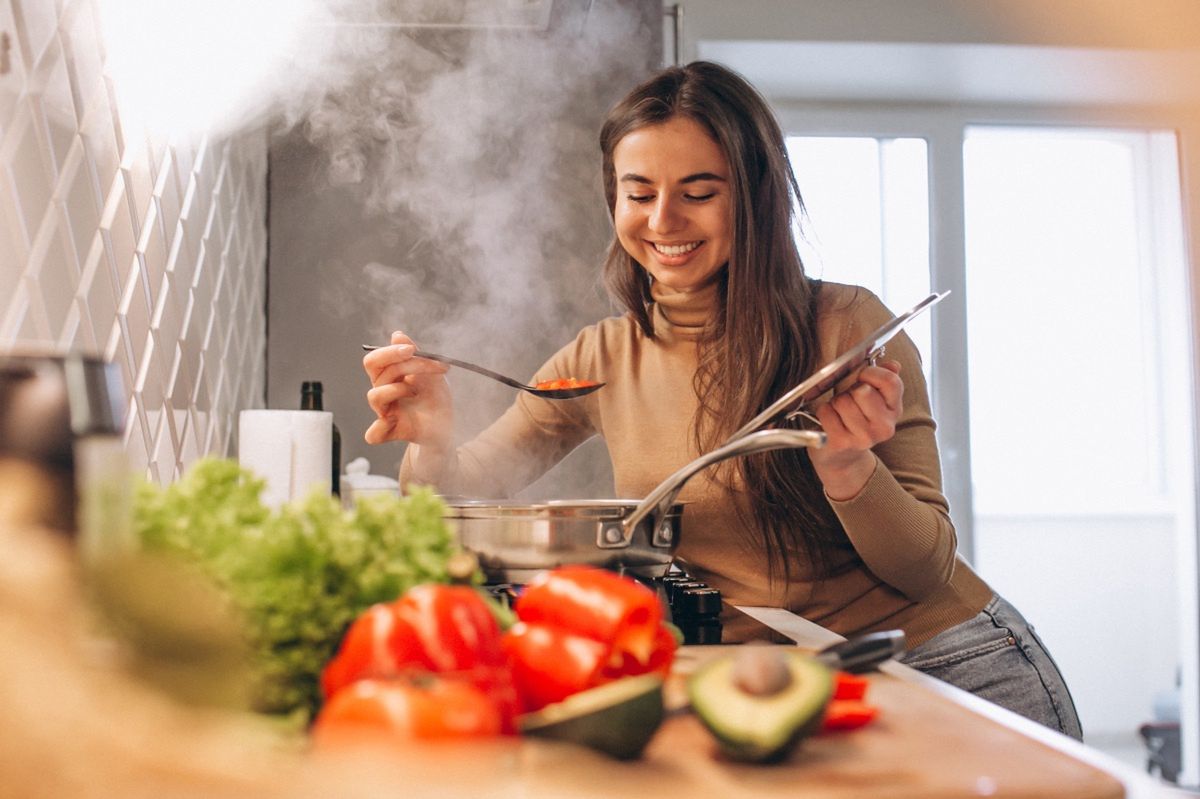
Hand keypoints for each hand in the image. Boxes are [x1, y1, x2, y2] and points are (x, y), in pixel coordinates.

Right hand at [362, 331, 452, 450]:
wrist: (448, 424)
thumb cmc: (436, 397)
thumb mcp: (431, 372)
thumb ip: (415, 355)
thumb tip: (397, 335)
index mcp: (389, 376)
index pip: (376, 360)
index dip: (390, 352)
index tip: (412, 350)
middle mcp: (384, 392)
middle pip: (376, 372)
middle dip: (401, 364)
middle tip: (421, 362)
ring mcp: (386, 412)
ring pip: (375, 396)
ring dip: (397, 388)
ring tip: (415, 391)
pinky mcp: (392, 432)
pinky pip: (373, 434)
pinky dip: (379, 428)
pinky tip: (393, 420)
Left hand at [808, 359, 902, 500]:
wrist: (843, 458)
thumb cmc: (856, 422)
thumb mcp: (876, 401)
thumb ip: (885, 380)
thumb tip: (893, 365)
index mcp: (895, 411)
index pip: (890, 381)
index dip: (871, 373)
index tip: (862, 378)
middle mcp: (884, 427)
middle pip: (862, 390)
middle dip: (850, 391)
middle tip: (850, 402)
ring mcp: (863, 437)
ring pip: (842, 401)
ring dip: (835, 403)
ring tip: (840, 414)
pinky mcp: (841, 443)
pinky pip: (826, 412)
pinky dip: (823, 413)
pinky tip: (830, 422)